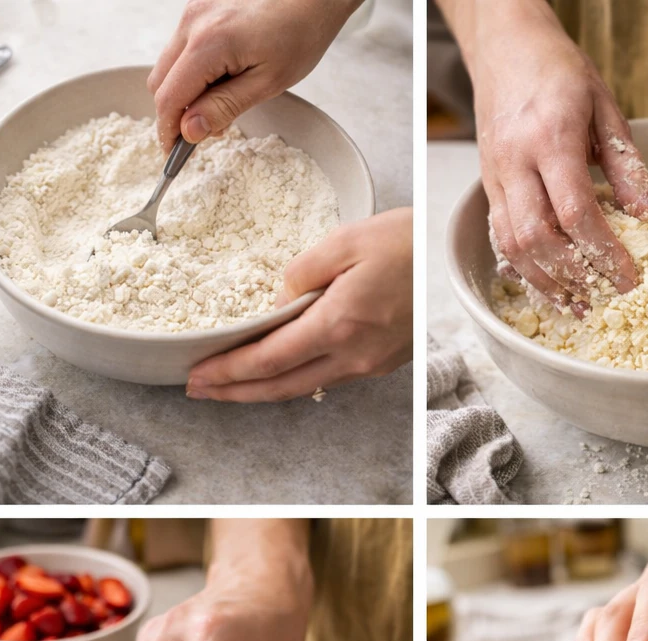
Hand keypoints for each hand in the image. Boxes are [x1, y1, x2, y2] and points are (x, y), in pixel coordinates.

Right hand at [149, 0, 359, 151]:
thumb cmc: (299, 35)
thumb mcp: (266, 83)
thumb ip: (224, 107)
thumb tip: (189, 131)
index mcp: (207, 44)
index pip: (168, 98)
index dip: (167, 131)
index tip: (174, 153)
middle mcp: (192, 22)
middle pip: (160, 81)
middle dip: (176, 113)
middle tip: (206, 131)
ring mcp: (193, 11)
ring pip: (168, 64)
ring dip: (184, 92)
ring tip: (221, 104)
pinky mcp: (199, 6)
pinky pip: (182, 47)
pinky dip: (192, 70)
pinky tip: (223, 78)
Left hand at [185, 208, 412, 402]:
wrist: (449, 258)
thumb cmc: (404, 240)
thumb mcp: (346, 240)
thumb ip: (301, 272)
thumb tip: (275, 301)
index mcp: (340, 323)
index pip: (269, 359)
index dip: (229, 372)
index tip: (198, 375)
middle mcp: (354, 354)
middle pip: (281, 387)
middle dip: (235, 393)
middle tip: (199, 392)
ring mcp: (369, 364)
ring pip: (305, 387)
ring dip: (262, 390)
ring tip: (230, 387)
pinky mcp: (381, 363)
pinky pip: (329, 378)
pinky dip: (295, 380)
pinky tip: (278, 373)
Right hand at [468, 3, 647, 307]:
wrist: (505, 49)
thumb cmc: (559, 72)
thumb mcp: (605, 109)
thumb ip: (626, 167)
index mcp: (551, 138)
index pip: (574, 211)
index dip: (602, 251)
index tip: (629, 277)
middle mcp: (516, 163)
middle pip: (538, 238)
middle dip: (574, 275)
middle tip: (606, 295)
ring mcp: (495, 178)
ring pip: (513, 246)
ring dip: (546, 281)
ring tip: (578, 302)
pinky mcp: (487, 188)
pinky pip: (501, 240)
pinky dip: (526, 269)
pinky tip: (550, 284)